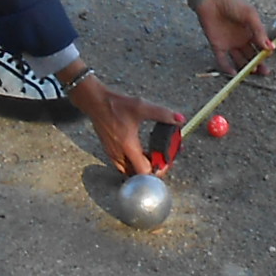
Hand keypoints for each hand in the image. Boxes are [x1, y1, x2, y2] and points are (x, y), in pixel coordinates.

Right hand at [68, 69, 184, 179]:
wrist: (95, 102)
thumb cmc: (116, 105)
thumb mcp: (142, 107)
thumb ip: (162, 114)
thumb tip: (180, 119)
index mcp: (128, 146)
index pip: (144, 171)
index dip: (158, 170)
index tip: (166, 162)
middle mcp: (119, 154)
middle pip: (137, 174)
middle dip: (152, 169)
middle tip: (161, 159)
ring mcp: (112, 153)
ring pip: (129, 170)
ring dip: (141, 166)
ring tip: (151, 155)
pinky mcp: (109, 150)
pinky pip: (122, 164)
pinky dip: (132, 162)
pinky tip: (138, 150)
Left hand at [190, 0, 271, 73]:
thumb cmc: (231, 2)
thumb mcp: (250, 15)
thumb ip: (259, 31)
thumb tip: (270, 47)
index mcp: (251, 31)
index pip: (260, 46)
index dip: (265, 53)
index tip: (269, 58)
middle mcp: (241, 39)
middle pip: (252, 56)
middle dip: (258, 65)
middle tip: (264, 72)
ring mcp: (229, 44)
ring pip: (239, 60)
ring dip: (246, 68)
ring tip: (252, 72)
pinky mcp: (217, 46)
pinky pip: (222, 60)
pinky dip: (228, 68)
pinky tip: (235, 73)